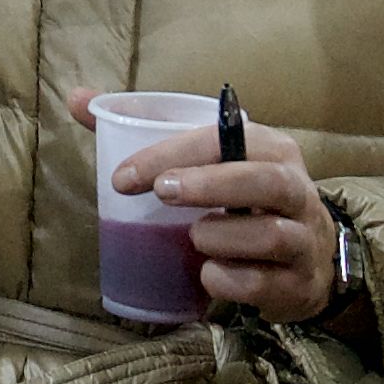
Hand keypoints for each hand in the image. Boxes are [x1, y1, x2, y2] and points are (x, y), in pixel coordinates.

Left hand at [78, 91, 335, 321]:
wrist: (308, 262)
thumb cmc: (242, 200)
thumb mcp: (208, 161)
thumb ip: (143, 129)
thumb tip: (75, 98)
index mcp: (271, 149)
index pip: (227, 138)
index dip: (174, 152)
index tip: (124, 177)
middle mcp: (295, 189)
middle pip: (263, 180)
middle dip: (209, 185)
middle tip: (161, 194)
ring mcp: (302, 239)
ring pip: (269, 234)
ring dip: (221, 237)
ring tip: (192, 238)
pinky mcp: (297, 285)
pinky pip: (265, 283)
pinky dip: (230, 281)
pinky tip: (207, 275)